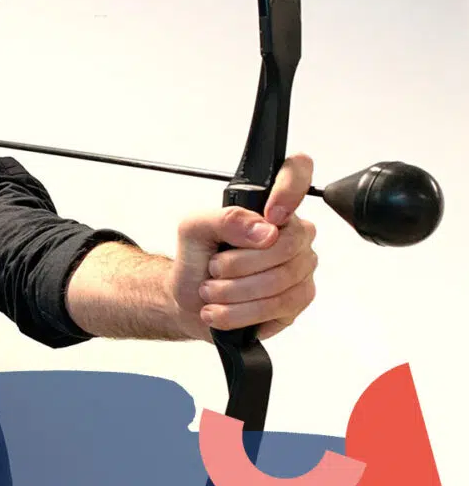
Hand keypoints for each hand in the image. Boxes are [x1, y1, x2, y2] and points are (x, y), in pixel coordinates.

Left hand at [169, 153, 317, 340]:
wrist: (187, 300)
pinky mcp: (297, 300)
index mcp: (270, 207)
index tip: (270, 215)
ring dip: (234, 291)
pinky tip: (222, 311)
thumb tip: (265, 229)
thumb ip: (225, 218)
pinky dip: (241, 313)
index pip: (297, 173)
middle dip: (239, 263)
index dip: (290, 189)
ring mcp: (300, 268)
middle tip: (214, 268)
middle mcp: (293, 234)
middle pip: (287, 244)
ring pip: (281, 280)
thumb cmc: (196, 259)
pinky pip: (280, 306)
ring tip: (211, 292)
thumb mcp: (194, 229)